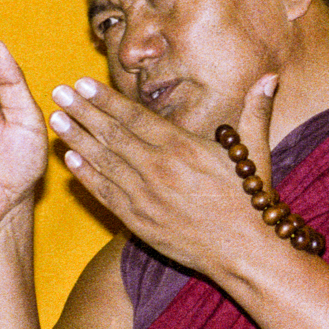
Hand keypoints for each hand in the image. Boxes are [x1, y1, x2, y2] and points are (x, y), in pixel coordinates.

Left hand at [48, 74, 277, 274]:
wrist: (245, 252)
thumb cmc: (251, 200)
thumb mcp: (257, 152)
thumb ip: (256, 111)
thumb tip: (271, 77)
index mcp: (182, 147)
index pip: (134, 116)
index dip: (106, 99)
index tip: (83, 83)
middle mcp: (158, 168)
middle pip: (111, 134)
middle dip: (82, 112)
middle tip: (59, 93)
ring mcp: (145, 196)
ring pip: (103, 161)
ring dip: (77, 139)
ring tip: (56, 120)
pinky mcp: (139, 221)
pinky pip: (105, 193)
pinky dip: (86, 175)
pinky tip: (69, 159)